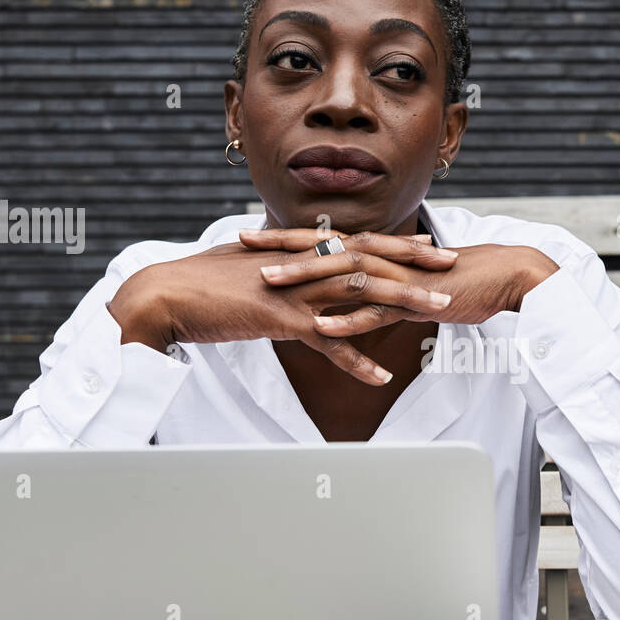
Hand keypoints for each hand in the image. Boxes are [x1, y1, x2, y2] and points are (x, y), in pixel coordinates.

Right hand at [108, 229, 457, 385]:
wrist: (166, 294)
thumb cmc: (202, 284)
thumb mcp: (250, 270)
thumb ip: (280, 269)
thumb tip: (294, 271)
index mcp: (298, 252)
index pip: (357, 243)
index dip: (397, 245)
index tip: (429, 246)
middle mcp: (302, 265)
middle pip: (370, 261)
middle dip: (415, 264)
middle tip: (453, 269)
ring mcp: (294, 291)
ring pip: (360, 294)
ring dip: (402, 303)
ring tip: (438, 312)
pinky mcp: (280, 320)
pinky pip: (328, 343)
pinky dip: (356, 361)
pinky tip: (381, 376)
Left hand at [244, 232, 559, 337]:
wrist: (506, 278)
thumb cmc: (463, 280)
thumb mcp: (413, 281)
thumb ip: (384, 286)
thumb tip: (359, 295)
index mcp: (382, 250)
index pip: (326, 238)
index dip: (287, 235)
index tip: (252, 233)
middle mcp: (384, 257)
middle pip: (325, 248)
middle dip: (281, 246)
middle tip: (243, 243)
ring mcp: (398, 278)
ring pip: (343, 275)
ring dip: (305, 278)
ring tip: (269, 283)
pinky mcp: (416, 302)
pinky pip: (376, 312)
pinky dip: (348, 320)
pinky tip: (320, 328)